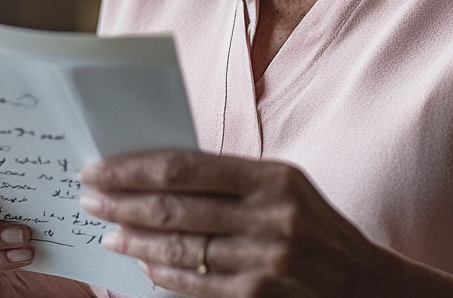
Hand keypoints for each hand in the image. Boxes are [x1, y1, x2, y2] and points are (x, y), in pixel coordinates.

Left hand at [78, 150, 397, 296]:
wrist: (363, 282)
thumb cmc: (315, 226)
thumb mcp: (285, 186)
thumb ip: (231, 179)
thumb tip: (161, 173)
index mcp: (273, 177)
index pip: (187, 167)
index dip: (137, 168)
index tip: (102, 167)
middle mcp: (269, 217)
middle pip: (176, 208)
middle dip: (124, 202)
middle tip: (89, 197)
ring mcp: (264, 261)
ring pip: (180, 250)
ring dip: (135, 242)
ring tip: (108, 233)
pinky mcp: (257, 296)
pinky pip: (196, 285)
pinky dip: (164, 275)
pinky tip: (142, 267)